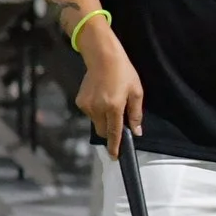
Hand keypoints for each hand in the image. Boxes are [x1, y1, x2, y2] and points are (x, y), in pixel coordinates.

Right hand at [73, 27, 143, 157]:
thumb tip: (136, 131)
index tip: (115, 157)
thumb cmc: (124, 73)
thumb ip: (135, 114)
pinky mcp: (79, 101)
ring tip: (111, 102)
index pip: (114, 132)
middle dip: (110, 132)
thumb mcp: (136, 92)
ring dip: (104, 120)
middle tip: (119, 121)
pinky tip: (102, 98)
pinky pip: (90, 114)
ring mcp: (86, 106)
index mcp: (113, 107)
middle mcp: (97, 109)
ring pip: (96, 123)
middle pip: (103, 131)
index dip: (115, 146)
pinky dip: (97, 112)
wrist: (102, 58)